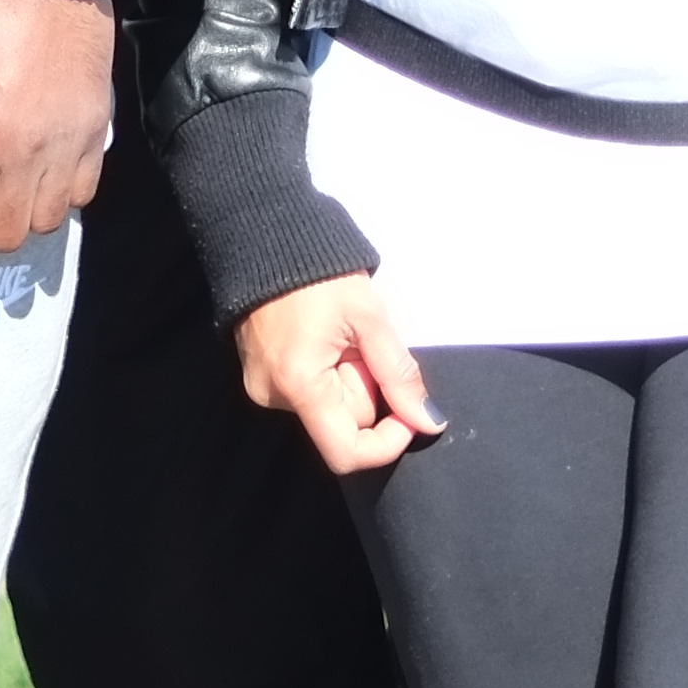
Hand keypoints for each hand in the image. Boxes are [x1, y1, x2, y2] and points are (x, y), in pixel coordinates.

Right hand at [233, 272, 440, 474]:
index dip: (387, 442)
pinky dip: (326, 370)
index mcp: (298, 385)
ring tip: (338, 333)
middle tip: (361, 342)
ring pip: (327, 405)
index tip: (407, 410)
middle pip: (341, 422)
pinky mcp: (259, 373)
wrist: (264, 235)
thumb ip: (400, 375)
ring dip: (346, 378)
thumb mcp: (369, 319)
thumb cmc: (319, 274)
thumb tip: (429, 422)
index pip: (347, 453)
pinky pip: (307, 390)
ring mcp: (261, 385)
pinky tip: (322, 336)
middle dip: (365, 389)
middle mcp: (272, 395)